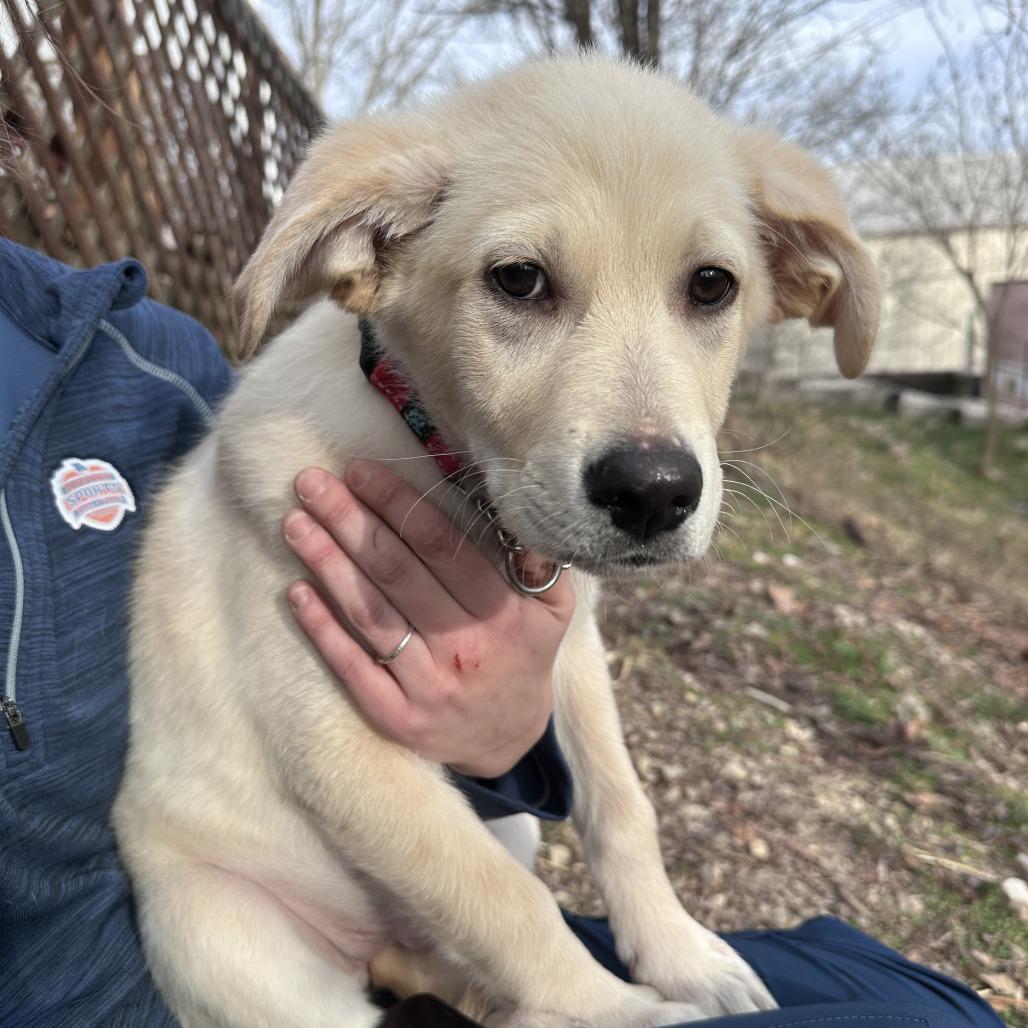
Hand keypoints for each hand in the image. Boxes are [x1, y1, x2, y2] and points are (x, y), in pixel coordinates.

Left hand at [281, 460, 574, 777]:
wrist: (509, 737)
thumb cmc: (522, 652)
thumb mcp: (553, 609)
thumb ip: (542, 563)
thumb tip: (521, 518)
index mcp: (503, 613)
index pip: (441, 545)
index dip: (397, 503)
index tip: (359, 470)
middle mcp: (465, 649)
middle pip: (397, 572)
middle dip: (350, 520)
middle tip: (311, 483)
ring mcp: (429, 688)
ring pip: (371, 614)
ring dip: (328, 564)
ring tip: (295, 523)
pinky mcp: (397, 719)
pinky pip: (354, 668)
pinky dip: (322, 629)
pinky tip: (297, 592)